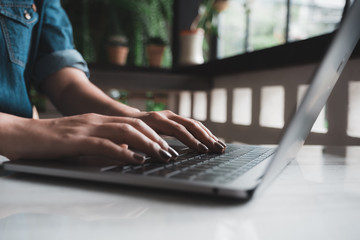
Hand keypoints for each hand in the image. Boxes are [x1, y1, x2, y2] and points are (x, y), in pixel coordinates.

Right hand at [0, 113, 178, 163]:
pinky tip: (136, 159)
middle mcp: (97, 121)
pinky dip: (123, 152)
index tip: (167, 147)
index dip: (153, 135)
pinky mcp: (75, 140)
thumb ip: (105, 144)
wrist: (21, 134)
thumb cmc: (52, 141)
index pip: (133, 124)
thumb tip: (127, 153)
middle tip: (172, 153)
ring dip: (146, 144)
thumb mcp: (84, 141)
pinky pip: (104, 144)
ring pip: (125, 132)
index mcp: (100, 121)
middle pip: (135, 126)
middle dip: (156, 139)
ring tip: (162, 155)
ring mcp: (87, 128)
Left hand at [128, 110, 225, 153]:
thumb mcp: (131, 141)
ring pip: (193, 124)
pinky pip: (191, 125)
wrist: (124, 117)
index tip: (203, 151)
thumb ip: (144, 148)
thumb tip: (161, 158)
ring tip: (220, 147)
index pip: (178, 130)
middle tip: (218, 149)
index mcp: (154, 120)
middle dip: (205, 138)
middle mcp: (165, 115)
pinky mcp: (174, 120)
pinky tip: (211, 142)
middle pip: (190, 125)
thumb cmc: (127, 132)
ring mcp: (171, 116)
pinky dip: (203, 134)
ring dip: (208, 136)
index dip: (191, 141)